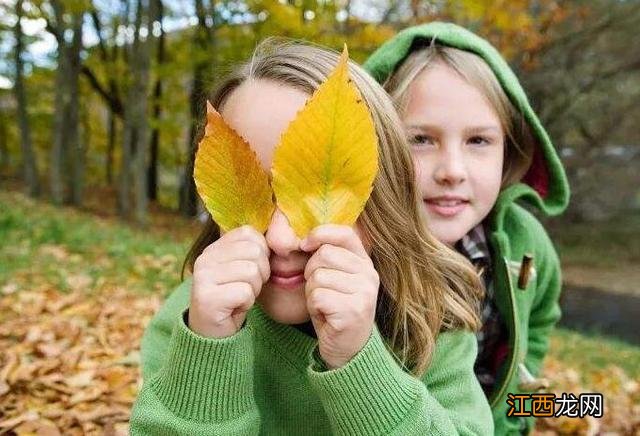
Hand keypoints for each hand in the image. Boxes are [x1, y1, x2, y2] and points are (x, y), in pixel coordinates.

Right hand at [188, 225, 269, 337]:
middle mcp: (205, 258)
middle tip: (247, 288)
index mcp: (214, 248)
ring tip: (240, 298)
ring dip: (254, 289)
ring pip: (252, 271)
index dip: (262, 253)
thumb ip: (253, 250)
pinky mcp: (207, 298)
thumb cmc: (234, 299)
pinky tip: (235, 308)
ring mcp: (203, 277)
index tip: (252, 271)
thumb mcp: (243, 269)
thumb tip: (280, 234)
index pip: (249, 233)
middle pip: (254, 251)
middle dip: (261, 273)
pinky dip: (247, 303)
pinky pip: (245, 292)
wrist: (214, 335)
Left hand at [301, 224, 378, 368]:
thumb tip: (302, 238)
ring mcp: (364, 292)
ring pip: (318, 276)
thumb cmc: (335, 308)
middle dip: (311, 272)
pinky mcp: (353, 310)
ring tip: (324, 305)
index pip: (344, 233)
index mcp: (365, 262)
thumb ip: (327, 255)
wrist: (348, 349)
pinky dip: (313, 306)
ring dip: (312, 292)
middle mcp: (369, 274)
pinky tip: (324, 315)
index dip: (320, 234)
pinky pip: (317, 296)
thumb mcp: (335, 277)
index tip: (305, 244)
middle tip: (321, 290)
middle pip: (324, 254)